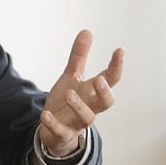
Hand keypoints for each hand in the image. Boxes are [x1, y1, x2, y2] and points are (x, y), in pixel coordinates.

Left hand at [38, 30, 123, 156]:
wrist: (53, 130)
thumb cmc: (67, 102)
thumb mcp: (71, 76)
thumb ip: (79, 56)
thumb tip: (87, 31)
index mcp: (93, 92)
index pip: (111, 79)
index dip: (117, 66)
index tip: (120, 50)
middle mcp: (90, 108)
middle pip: (106, 103)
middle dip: (104, 92)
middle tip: (99, 79)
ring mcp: (77, 122)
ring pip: (86, 118)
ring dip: (79, 106)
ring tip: (69, 93)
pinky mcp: (63, 133)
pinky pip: (61, 130)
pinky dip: (53, 123)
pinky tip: (45, 114)